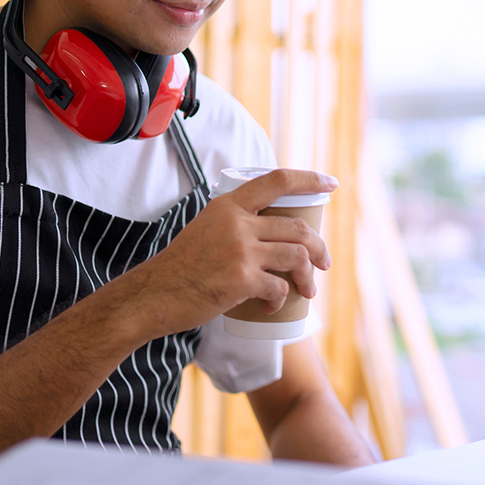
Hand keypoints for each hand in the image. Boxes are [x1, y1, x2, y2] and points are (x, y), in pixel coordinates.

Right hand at [120, 168, 335, 338]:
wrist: (153, 295)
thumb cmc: (181, 266)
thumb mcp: (207, 227)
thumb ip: (235, 222)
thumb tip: (271, 229)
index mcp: (229, 205)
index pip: (278, 180)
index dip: (310, 179)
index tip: (331, 184)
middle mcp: (237, 222)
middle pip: (298, 227)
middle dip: (320, 247)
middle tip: (324, 262)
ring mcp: (240, 251)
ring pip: (297, 256)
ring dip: (309, 276)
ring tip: (308, 290)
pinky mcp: (241, 280)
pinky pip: (279, 287)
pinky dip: (281, 299)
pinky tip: (272, 305)